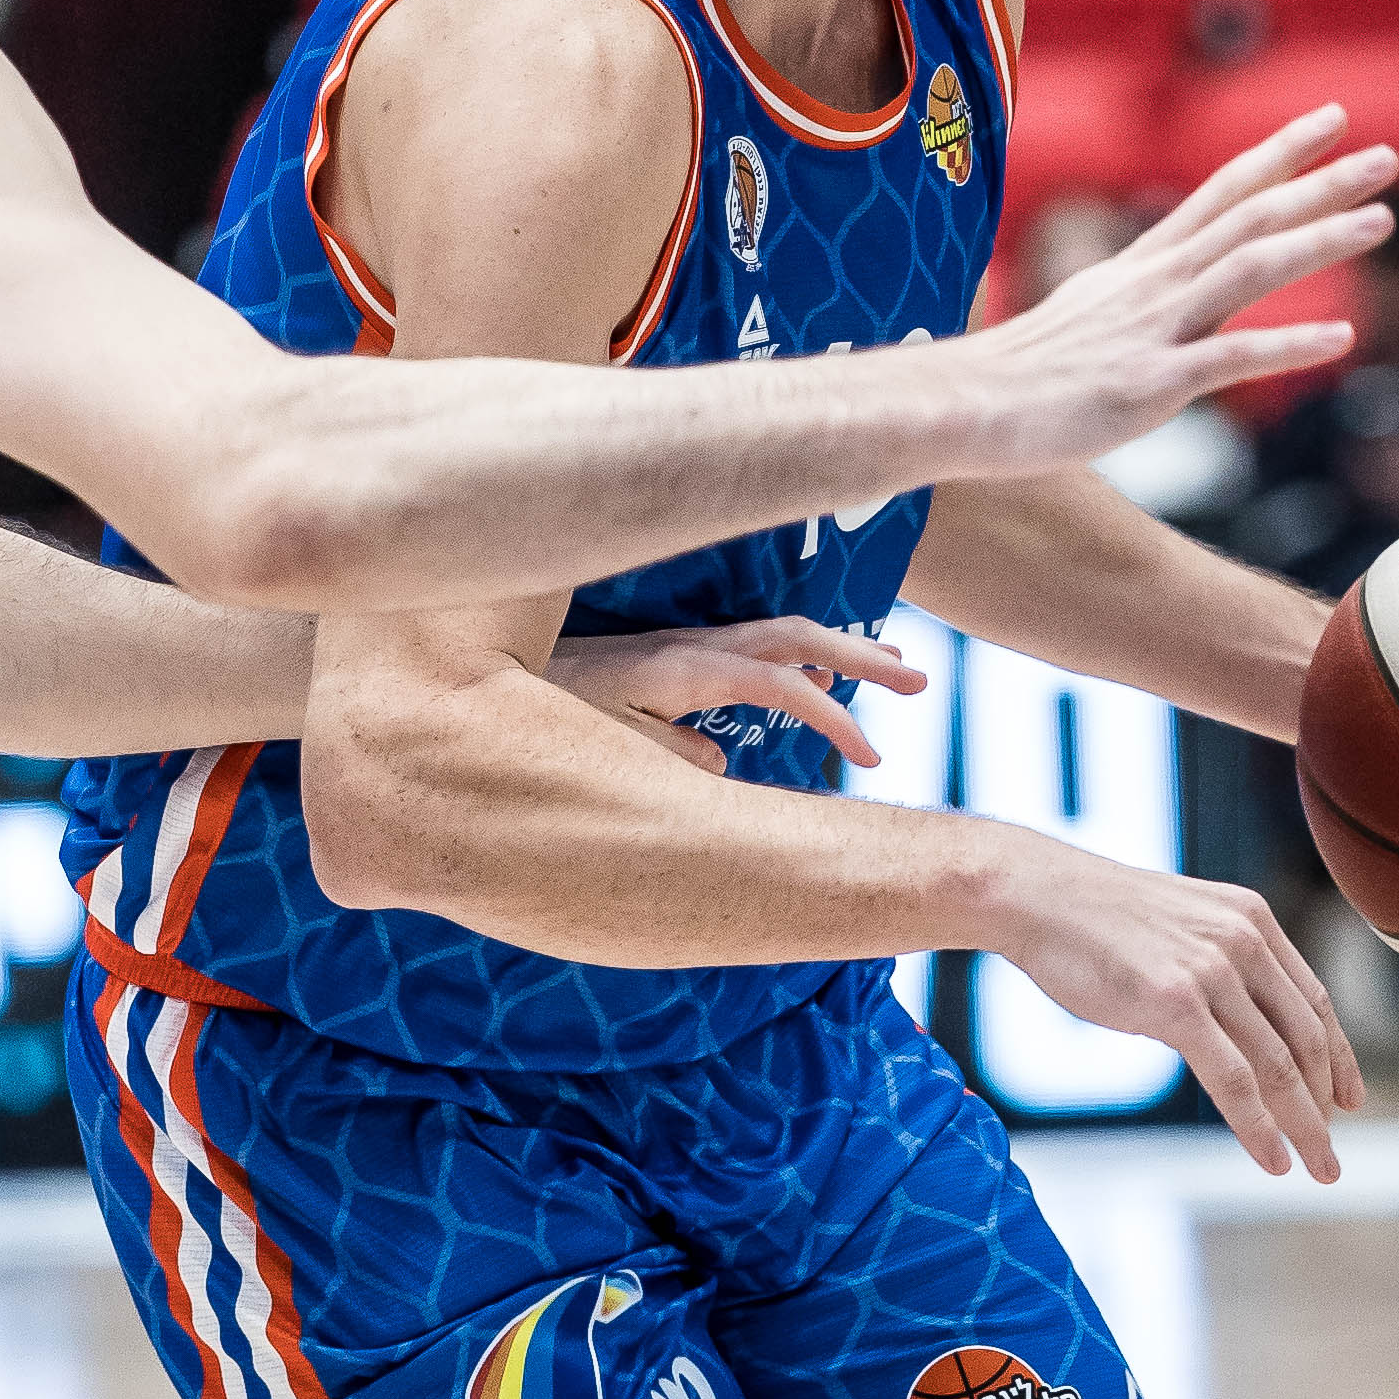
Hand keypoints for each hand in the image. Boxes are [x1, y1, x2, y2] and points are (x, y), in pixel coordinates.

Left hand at [548, 617, 928, 774]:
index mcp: (676, 667)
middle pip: (792, 638)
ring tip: (893, 667)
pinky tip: (812, 678)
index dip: (830, 716)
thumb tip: (723, 762)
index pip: (776, 682)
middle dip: (859, 656)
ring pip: (775, 636)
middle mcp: (685, 646)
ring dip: (836, 650)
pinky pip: (747, 646)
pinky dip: (792, 657)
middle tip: (921, 682)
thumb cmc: (527, 714)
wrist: (478, 671)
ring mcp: (678, 645)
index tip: (871, 756)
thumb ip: (662, 753)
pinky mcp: (665, 656)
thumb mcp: (594, 742)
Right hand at [954, 112, 1398, 471]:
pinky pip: (1231, 359)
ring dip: (1316, 241)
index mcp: (1145, 266)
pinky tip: (1340, 340)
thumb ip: (1132, 299)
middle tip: (1387, 157)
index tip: (1333, 120)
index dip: (1281, 153)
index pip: (1224, 192)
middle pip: (1249, 216)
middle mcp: (1156, 284)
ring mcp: (1154, 330)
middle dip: (1320, 183)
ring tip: (1379, 222)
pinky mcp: (1149, 384)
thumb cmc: (1022, 374)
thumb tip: (1150, 293)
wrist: (965, 406)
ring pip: (1248, 268)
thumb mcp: (1087, 316)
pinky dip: (1288, 346)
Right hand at [970, 834, 1363, 1179]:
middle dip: (1326, 1102)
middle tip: (1330, 1150)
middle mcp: (1244, 942)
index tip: (1349, 1098)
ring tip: (1319, 1167)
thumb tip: (1228, 1021)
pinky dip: (1259, 1126)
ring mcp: (1212, 971)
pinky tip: (1272, 1158)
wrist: (1037, 895)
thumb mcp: (1179, 925)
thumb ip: (1215, 963)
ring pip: (1278, 1065)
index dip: (1338, 1056)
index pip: (1313, 1000)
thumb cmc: (1094, 917)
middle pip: (1306, 1039)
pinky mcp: (1175, 1002)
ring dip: (1305, 1125)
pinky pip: (1233, 1079)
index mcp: (1252, 920)